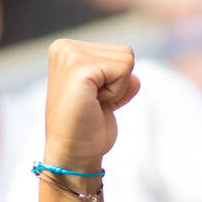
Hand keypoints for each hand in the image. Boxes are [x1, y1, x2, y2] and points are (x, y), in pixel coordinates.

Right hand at [43, 39, 141, 172]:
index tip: (95, 99)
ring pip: (126, 61)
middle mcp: (66, 47)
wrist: (74, 154)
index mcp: (68, 49)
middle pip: (126, 53)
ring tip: (94, 103)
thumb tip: (136, 79)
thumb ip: (120, 81)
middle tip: (95, 103)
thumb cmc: (87, 129)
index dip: (116, 82)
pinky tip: (95, 104)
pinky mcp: (79, 67)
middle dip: (118, 84)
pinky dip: (117, 93)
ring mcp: (70, 55)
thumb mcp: (107, 98)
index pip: (120, 52)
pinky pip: (123, 72)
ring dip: (117, 89)